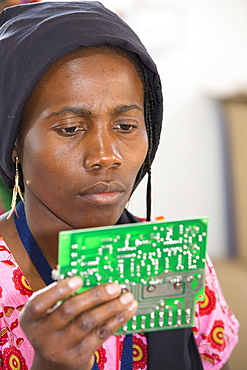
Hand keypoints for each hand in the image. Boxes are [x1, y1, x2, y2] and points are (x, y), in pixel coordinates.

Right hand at [19, 277, 137, 369]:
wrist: (54, 363)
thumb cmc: (54, 326)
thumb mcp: (48, 311)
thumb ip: (62, 294)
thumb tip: (89, 272)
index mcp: (31, 317)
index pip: (39, 303)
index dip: (58, 290)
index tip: (79, 278)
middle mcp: (43, 334)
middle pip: (69, 310)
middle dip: (95, 295)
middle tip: (114, 286)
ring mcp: (61, 347)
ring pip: (88, 323)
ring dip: (111, 307)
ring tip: (126, 297)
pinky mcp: (79, 356)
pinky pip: (100, 335)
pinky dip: (116, 320)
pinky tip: (126, 310)